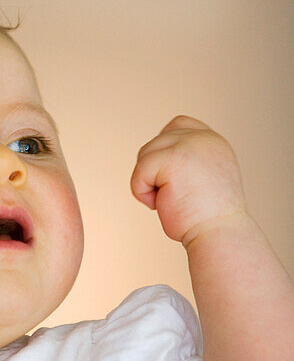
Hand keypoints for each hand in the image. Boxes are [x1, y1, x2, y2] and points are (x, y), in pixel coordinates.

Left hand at [131, 116, 246, 247]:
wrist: (219, 235)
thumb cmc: (207, 219)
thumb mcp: (203, 180)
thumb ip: (187, 162)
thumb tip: (156, 154)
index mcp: (214, 142)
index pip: (179, 125)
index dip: (165, 148)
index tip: (170, 175)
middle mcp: (204, 138)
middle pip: (156, 142)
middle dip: (154, 171)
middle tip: (174, 196)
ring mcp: (190, 145)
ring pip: (145, 155)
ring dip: (149, 182)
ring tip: (171, 201)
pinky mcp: (173, 158)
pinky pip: (140, 171)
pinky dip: (142, 192)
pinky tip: (161, 205)